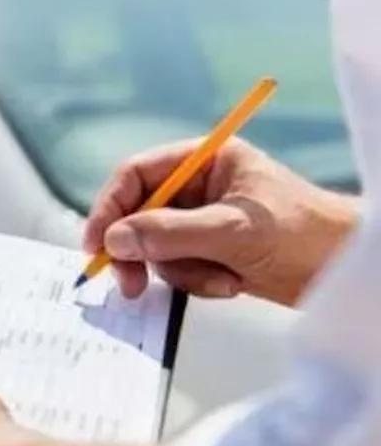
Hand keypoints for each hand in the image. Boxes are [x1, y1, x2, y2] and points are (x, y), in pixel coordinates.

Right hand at [83, 138, 359, 307]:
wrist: (348, 270)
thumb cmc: (305, 235)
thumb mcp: (232, 231)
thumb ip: (169, 233)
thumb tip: (114, 239)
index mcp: (206, 161)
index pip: (137, 175)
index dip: (110, 207)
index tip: (97, 244)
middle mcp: (200, 186)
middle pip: (139, 214)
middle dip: (140, 250)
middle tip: (130, 284)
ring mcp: (204, 220)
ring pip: (156, 247)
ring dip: (180, 271)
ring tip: (221, 279)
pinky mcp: (212, 251)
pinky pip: (178, 268)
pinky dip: (198, 282)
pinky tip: (233, 283)